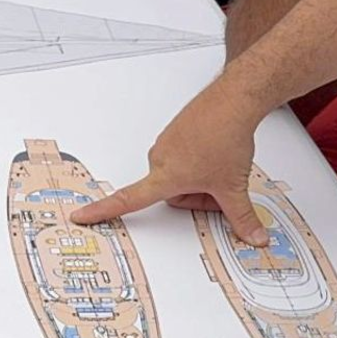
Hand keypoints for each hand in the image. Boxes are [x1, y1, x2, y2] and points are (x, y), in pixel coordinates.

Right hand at [71, 77, 269, 243]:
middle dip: (194, 195)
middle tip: (218, 185)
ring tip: (219, 162)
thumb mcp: (235, 186)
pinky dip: (200, 159)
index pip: (128, 200)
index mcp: (166, 176)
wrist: (234, 100)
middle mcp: (161, 159)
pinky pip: (184, 156)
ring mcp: (168, 143)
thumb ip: (242, 218)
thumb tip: (255, 238)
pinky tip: (217, 150)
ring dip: (198, 177)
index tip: (81, 216)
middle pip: (171, 193)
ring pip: (179, 174)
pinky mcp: (177, 131)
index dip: (103, 211)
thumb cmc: (225, 137)